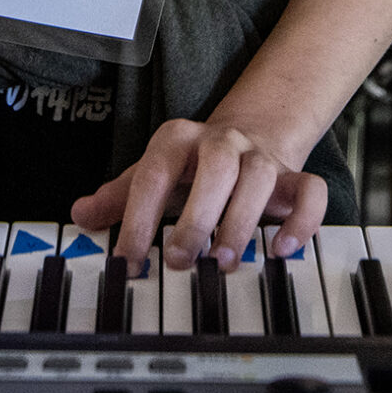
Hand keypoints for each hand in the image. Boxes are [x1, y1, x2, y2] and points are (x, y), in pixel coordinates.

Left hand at [70, 116, 327, 271]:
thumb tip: (81, 214)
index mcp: (179, 140)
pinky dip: (300, 221)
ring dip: (242, 223)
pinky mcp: (295, 177)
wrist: (254, 131)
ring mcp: (261, 159)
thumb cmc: (194, 166)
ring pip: (259, 178)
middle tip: (182, 260)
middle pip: (215, 167)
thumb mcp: (153, 174)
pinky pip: (310, 192)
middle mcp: (222, 142)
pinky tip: (281, 250)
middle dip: (198, 217)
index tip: (128, 260)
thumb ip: (119, 197)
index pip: (154, 172)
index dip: (139, 217)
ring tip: (224, 261)